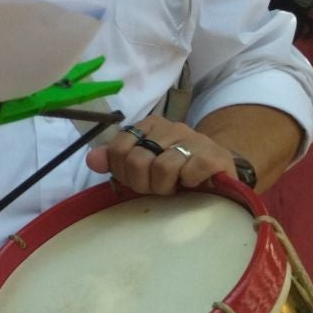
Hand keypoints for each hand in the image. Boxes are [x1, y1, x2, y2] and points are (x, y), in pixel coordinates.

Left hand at [86, 113, 232, 195]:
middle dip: (142, 183)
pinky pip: (189, 172)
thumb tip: (92, 160)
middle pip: (137, 159)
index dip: (122, 172)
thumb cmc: (177, 169)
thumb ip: (116, 159)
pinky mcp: (214, 155)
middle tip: (155, 187)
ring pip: (162, 167)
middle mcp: (172, 127)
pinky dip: (187, 183)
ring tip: (174, 187)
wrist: (219, 171)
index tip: (136, 180)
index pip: (118, 148)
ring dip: (165, 186)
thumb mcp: (143, 164)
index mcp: (150, 125)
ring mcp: (194, 139)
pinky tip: (192, 184)